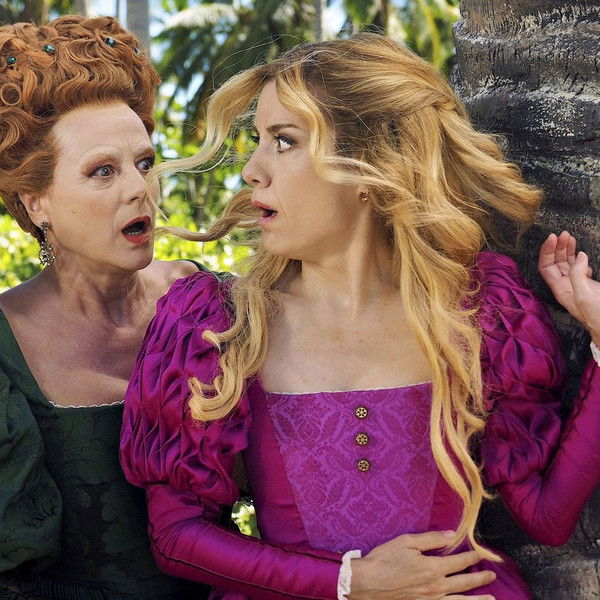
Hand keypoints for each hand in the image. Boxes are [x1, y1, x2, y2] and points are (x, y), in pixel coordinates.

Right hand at [349, 530, 495, 599]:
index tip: (482, 553)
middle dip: (480, 578)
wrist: (367, 584)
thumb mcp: (406, 542)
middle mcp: (436, 587)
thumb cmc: (384, 560)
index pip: (459, 561)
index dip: (472, 556)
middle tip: (492, 575)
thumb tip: (451, 536)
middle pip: (465, 582)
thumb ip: (431, 539)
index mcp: (433, 568)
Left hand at [538, 232, 599, 342]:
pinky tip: (582, 255)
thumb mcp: (585, 296)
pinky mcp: (589, 287)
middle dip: (557, 247)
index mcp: (560, 289)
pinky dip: (580, 260)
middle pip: (555, 263)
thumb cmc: (598, 317)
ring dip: (567, 251)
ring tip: (570, 238)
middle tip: (563, 234)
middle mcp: (566, 287)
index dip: (547, 251)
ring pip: (568, 265)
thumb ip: (578, 275)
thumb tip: (579, 256)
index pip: (546, 266)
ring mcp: (578, 286)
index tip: (553, 237)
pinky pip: (580, 270)